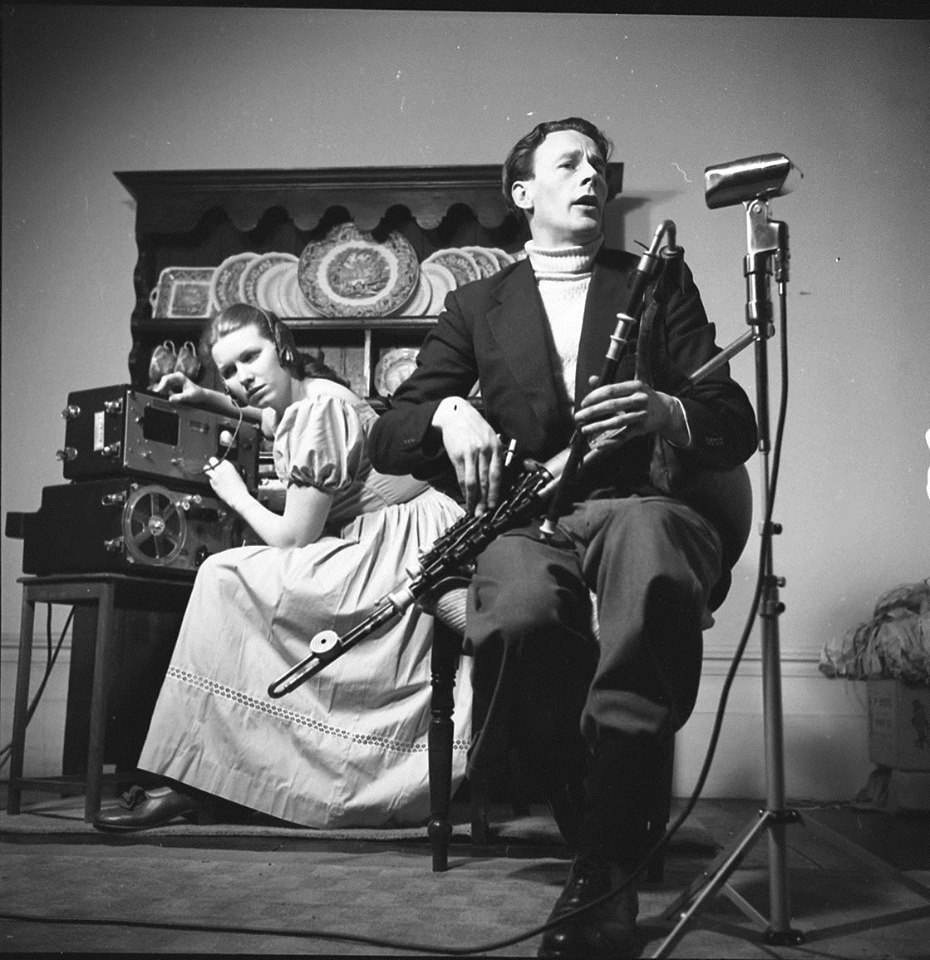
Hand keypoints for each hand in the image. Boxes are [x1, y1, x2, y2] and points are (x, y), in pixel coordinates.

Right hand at [152, 371, 204, 404]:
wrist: (201, 395)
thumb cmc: (196, 394)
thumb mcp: (189, 396)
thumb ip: (180, 398)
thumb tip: (170, 399)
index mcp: (179, 376)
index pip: (166, 379)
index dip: (161, 385)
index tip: (158, 392)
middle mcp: (175, 377)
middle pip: (163, 381)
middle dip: (160, 388)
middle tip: (158, 396)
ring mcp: (173, 381)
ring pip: (163, 386)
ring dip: (162, 392)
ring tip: (163, 398)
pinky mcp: (172, 386)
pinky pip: (165, 389)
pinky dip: (165, 393)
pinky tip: (166, 398)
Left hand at [204, 456, 249, 511]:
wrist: (237, 497)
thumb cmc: (240, 488)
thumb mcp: (237, 475)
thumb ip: (229, 470)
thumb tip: (225, 469)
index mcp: (228, 466)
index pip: (221, 460)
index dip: (221, 463)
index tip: (221, 465)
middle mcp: (220, 470)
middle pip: (212, 460)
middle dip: (213, 462)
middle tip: (213, 466)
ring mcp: (215, 476)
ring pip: (206, 468)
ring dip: (208, 469)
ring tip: (211, 472)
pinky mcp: (212, 483)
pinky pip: (209, 479)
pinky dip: (212, 480)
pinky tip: (217, 483)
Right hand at [432, 397, 503, 514]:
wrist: (455, 414)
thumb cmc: (473, 427)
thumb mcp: (490, 437)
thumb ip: (494, 455)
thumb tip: (496, 478)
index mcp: (496, 447)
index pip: (497, 474)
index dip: (495, 492)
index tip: (494, 505)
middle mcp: (485, 450)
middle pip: (486, 481)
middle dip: (485, 500)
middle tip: (484, 513)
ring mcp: (471, 453)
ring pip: (474, 482)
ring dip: (474, 499)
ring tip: (474, 510)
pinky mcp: (458, 455)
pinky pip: (462, 477)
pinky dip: (464, 490)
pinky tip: (465, 497)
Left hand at [575, 376, 687, 446]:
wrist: (665, 410)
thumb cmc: (642, 397)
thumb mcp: (629, 387)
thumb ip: (610, 385)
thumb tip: (591, 379)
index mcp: (635, 386)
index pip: (610, 390)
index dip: (594, 397)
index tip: (583, 403)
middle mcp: (639, 399)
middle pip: (612, 406)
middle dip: (592, 412)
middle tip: (578, 417)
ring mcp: (642, 414)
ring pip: (617, 422)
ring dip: (598, 427)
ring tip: (585, 429)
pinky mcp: (642, 428)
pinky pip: (623, 435)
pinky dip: (610, 441)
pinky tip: (598, 443)